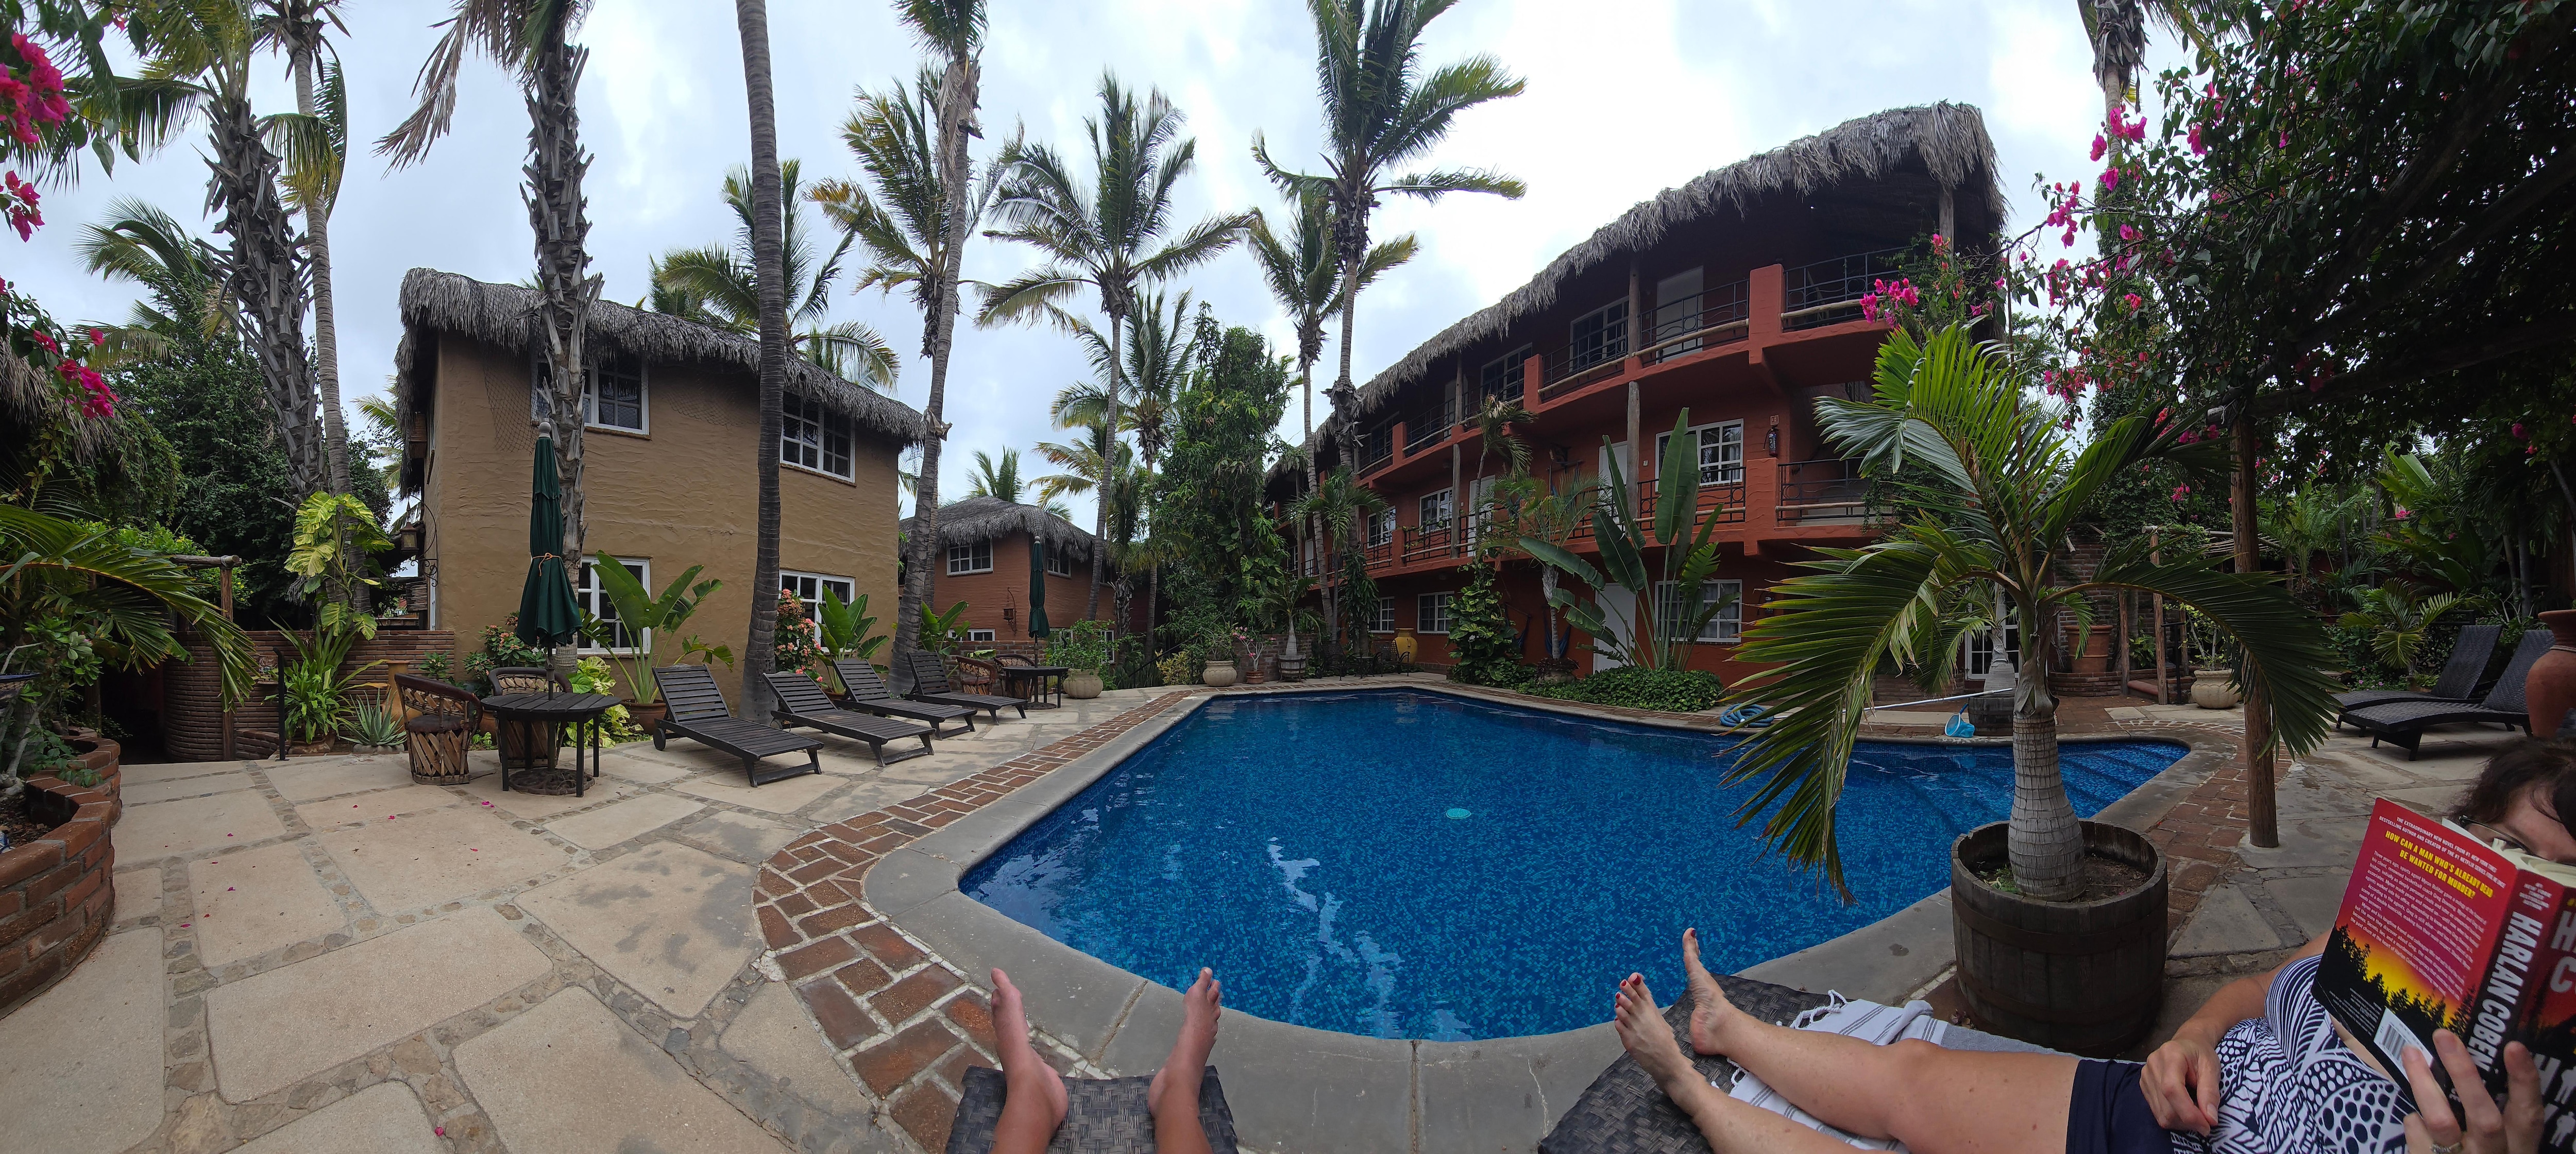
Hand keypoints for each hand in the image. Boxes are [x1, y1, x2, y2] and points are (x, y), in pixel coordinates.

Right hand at [2141, 1033, 2223, 1133]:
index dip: (2188, 1112)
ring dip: (2182, 1122)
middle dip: (2189, 1121)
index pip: (2172, 1089)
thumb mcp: (2212, 1068)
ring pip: (2161, 1114)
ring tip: (2197, 1114)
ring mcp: (2145, 1077)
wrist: (2187, 1044)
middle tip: (2207, 1122)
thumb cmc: (2201, 1054)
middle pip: (2166, 1106)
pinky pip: (2158, 1113)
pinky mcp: (2144, 1087)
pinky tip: (2185, 1110)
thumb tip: (2210, 1120)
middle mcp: (2152, 1065)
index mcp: (2170, 1055)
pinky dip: (2175, 1119)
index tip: (2207, 1125)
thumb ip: (2210, 1093)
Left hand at [2400, 1030, 2541, 1153]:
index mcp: (2518, 1150)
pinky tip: (2413, 1117)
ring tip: (2410, 1052)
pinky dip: (2413, 1122)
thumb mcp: (2494, 1148)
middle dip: (2464, 1074)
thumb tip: (2463, 1071)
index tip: (2513, 1046)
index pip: (2529, 1115)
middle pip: (2483, 1117)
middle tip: (2444, 1036)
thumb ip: (2484, 1117)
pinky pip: (2419, 1139)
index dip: (2524, 1081)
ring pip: (2442, 1123)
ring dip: (2424, 1084)